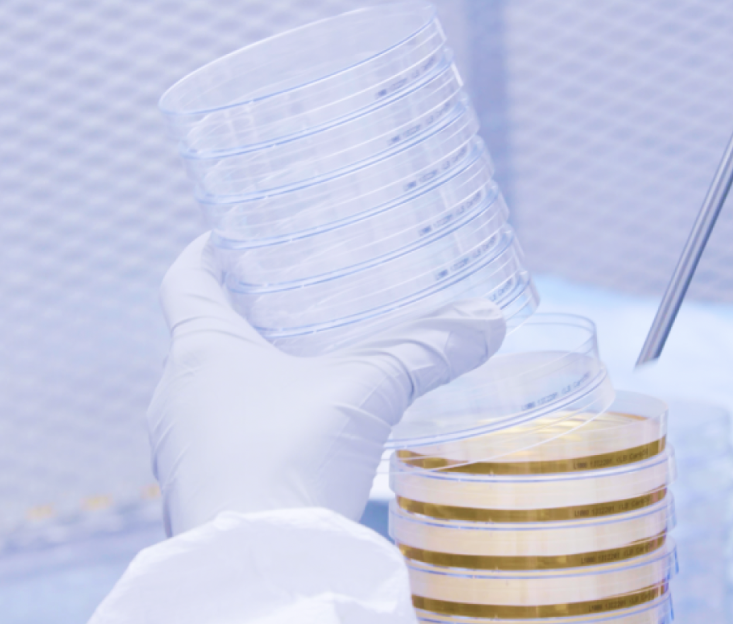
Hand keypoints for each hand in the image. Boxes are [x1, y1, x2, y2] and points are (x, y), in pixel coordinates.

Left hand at [148, 233, 505, 534]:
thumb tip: (485, 318)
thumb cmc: (291, 458)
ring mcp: (182, 451)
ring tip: (300, 371)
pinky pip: (220, 445)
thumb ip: (424, 348)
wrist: (262, 566)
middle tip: (286, 304)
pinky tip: (297, 439)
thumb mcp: (366, 388)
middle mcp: (176, 396)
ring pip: (209, 396)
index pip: (185, 280)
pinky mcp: (200, 494)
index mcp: (201, 352)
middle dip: (242, 318)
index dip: (206, 252)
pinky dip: (252, 430)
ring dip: (247, 380)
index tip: (229, 237)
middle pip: (200, 338)